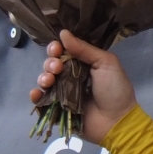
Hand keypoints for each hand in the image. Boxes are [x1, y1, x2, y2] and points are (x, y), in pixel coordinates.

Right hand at [30, 30, 138, 144]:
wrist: (117, 120)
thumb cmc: (115, 89)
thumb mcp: (106, 63)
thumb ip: (84, 49)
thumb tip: (63, 33)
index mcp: (83, 64)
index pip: (63, 52)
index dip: (56, 48)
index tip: (57, 49)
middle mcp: (71, 77)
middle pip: (51, 65)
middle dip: (50, 63)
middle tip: (58, 68)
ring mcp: (63, 93)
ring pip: (44, 81)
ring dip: (43, 77)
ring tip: (50, 81)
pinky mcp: (57, 109)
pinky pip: (41, 101)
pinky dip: (36, 96)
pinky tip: (37, 94)